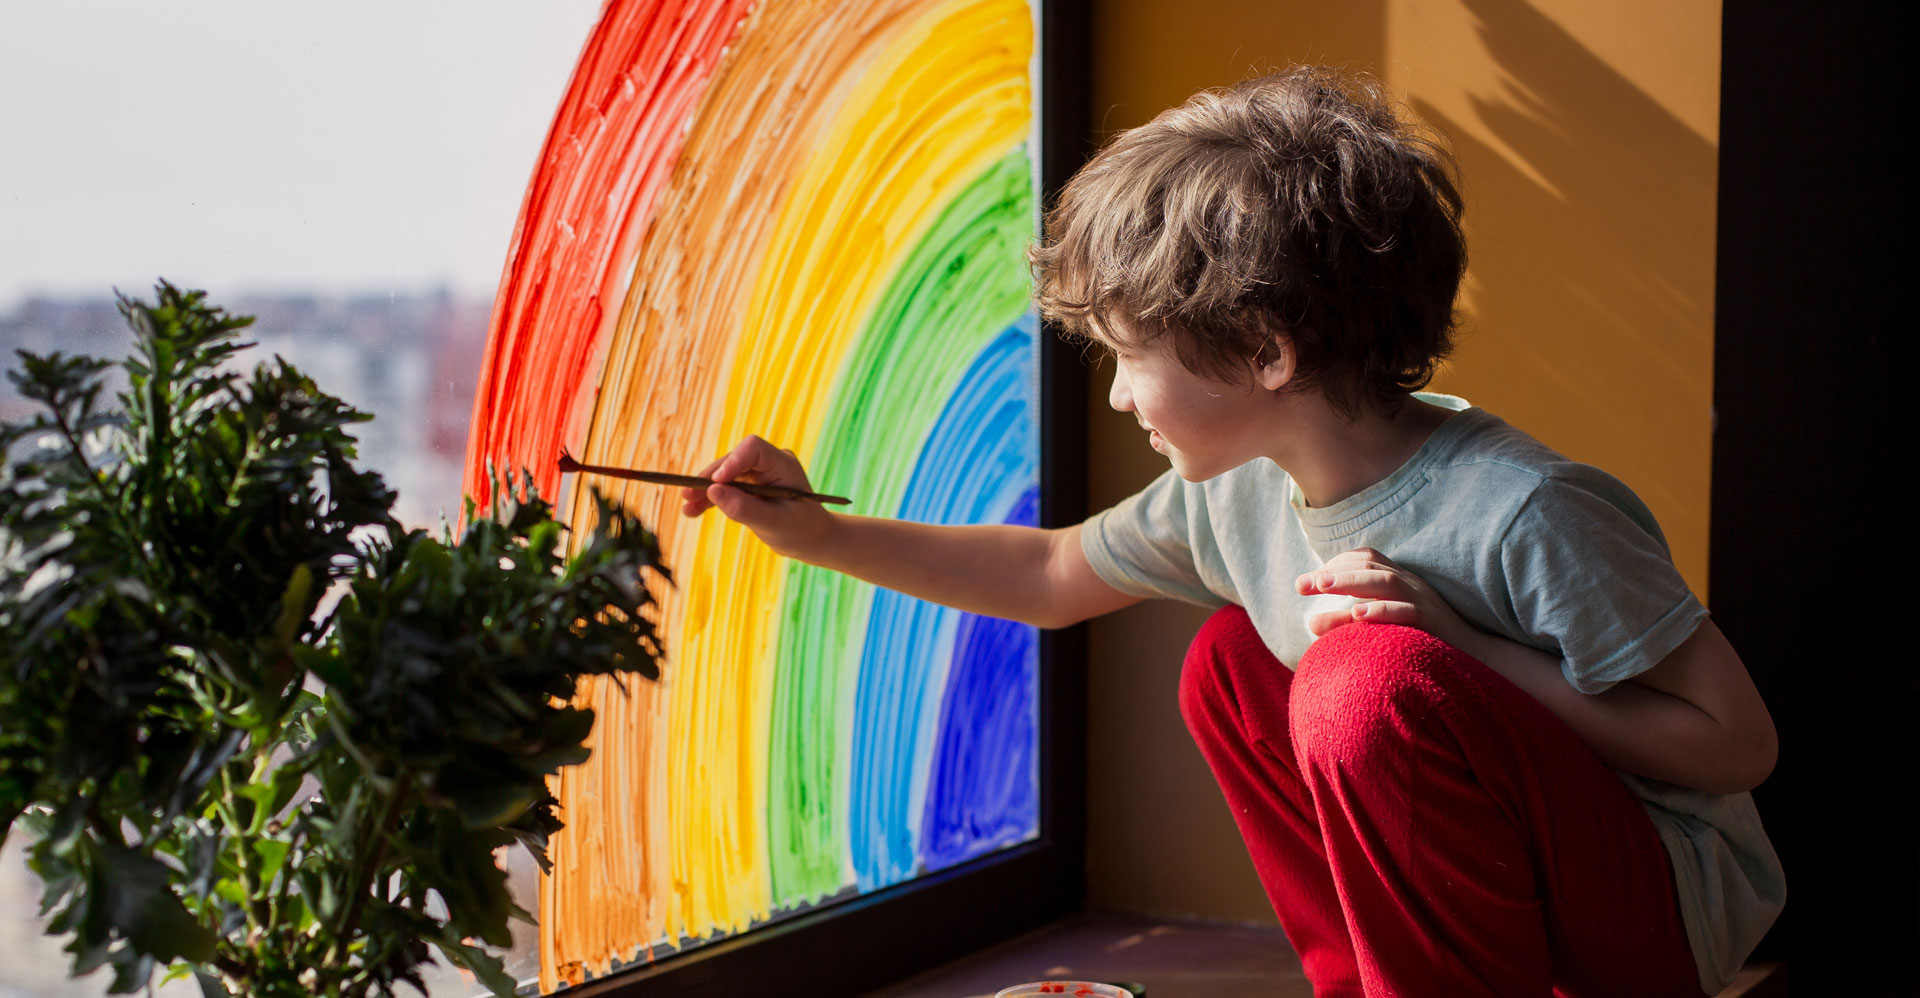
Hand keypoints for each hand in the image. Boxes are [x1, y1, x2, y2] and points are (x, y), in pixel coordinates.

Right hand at [680, 435, 835, 558]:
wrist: (811, 539)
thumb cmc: (800, 531)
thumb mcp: (773, 524)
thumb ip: (744, 508)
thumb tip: (712, 492)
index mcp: (783, 464)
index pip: (753, 449)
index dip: (732, 462)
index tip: (716, 482)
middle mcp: (769, 463)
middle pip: (733, 461)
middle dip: (710, 479)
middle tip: (688, 495)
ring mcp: (758, 473)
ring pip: (724, 475)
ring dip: (705, 491)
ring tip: (686, 507)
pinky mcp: (748, 486)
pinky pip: (725, 488)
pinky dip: (710, 500)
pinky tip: (691, 511)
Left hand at [1294, 547, 1470, 645]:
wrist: (1475, 656)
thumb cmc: (1421, 640)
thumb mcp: (1384, 625)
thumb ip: (1350, 621)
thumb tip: (1310, 624)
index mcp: (1398, 579)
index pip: (1364, 559)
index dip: (1332, 565)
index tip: (1303, 584)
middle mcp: (1409, 583)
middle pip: (1368, 566)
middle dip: (1332, 572)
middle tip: (1302, 585)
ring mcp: (1422, 600)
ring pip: (1384, 582)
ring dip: (1350, 582)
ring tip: (1322, 586)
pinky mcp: (1432, 621)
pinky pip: (1406, 611)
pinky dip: (1381, 610)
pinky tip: (1357, 614)